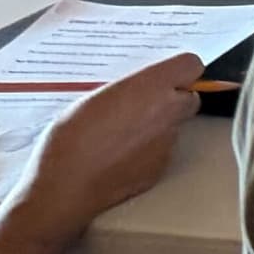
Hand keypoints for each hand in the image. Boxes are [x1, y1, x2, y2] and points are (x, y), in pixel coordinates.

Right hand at [5, 56, 202, 230]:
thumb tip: (141, 86)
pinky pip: (161, 152)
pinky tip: (119, 156)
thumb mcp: (93, 96)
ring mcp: (167, 143)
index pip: (190, 65)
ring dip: (157, 125)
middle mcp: (168, 113)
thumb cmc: (70, 139)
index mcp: (152, 87)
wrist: (62, 188)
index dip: (178, 69)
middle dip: (171, 98)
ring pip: (174, 126)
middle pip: (188, 97)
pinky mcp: (160, 169)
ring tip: (120, 134)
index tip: (162, 74)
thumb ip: (128, 88)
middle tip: (141, 104)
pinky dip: (147, 151)